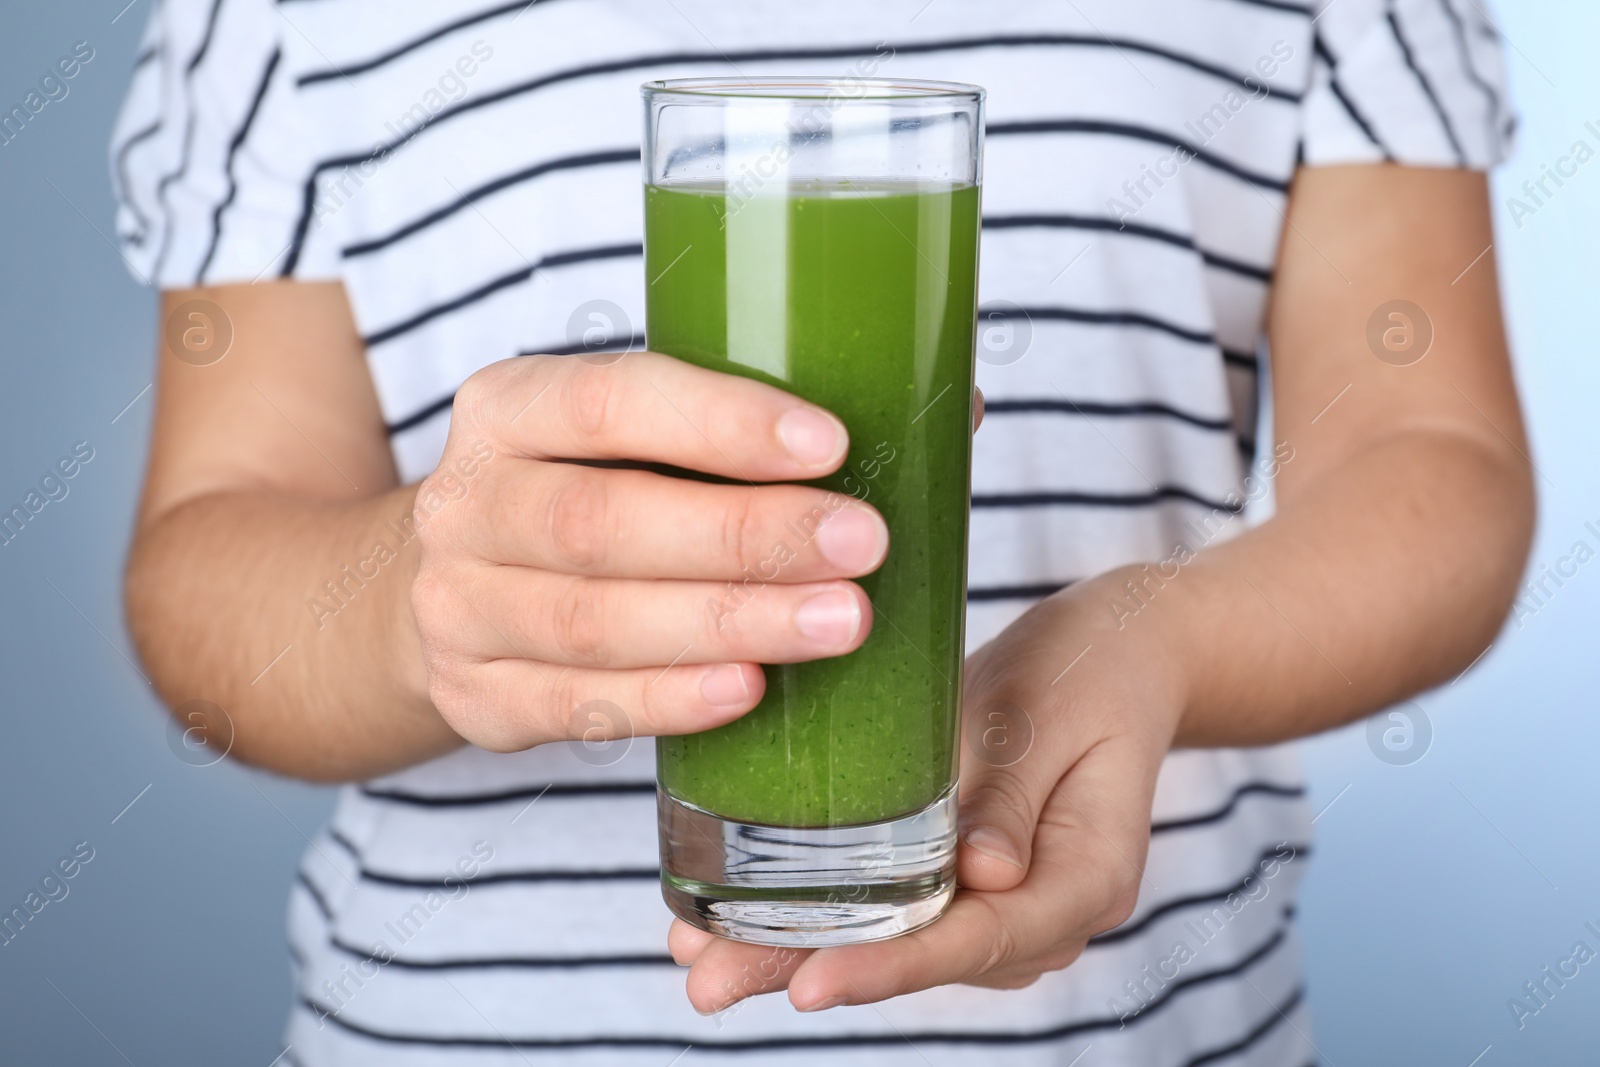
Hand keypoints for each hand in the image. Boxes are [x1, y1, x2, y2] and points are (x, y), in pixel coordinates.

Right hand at [409, 353, 888, 750]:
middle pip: (601, 521)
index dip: (720, 421)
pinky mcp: (474, 696)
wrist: (463, 588)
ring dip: (726, 621)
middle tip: (861, 545)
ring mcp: (457, 608)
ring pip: (592, 622)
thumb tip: (955, 415)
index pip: (609, 401)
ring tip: (840, 622)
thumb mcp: (635, 438)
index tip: (832, 443)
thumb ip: (754, 424)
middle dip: (743, 535)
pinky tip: (748, 690)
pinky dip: (665, 701)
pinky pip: (573, 707)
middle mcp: (465, 503)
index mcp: (507, 408)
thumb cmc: (591, 494)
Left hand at [668, 568, 1185, 1010]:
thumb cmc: (1088, 668)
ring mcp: (1012, 906)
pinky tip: (749, 922)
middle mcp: (1050, 913)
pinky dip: (832, 916)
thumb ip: (1012, 796)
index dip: (893, 965)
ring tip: (704, 961)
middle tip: (709, 984)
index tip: (810, 981)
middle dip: (815, 969)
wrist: (1119, 652)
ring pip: (906, 942)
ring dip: (806, 951)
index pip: (981, 938)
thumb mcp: (1045, 713)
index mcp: (1088, 878)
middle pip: (929, 956)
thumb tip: (983, 877)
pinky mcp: (973, 880)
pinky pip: (904, 909)